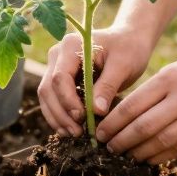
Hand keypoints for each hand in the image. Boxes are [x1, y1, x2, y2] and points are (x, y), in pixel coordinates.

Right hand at [38, 25, 153, 136]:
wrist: (129, 41)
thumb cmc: (128, 50)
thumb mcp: (123, 66)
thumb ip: (108, 86)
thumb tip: (96, 111)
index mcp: (72, 45)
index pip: (60, 77)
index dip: (68, 100)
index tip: (82, 118)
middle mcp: (58, 53)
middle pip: (48, 88)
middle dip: (61, 113)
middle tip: (77, 132)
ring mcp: (56, 65)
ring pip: (46, 95)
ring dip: (57, 117)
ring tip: (74, 134)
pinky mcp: (60, 77)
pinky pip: (52, 98)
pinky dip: (59, 115)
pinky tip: (70, 129)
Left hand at [95, 43, 176, 162]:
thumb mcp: (173, 70)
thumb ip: (151, 93)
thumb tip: (121, 118)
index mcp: (170, 78)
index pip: (132, 106)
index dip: (112, 123)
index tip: (99, 132)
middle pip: (144, 127)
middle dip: (121, 141)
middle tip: (108, 147)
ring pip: (161, 142)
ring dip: (139, 152)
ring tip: (125, 155)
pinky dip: (160, 156)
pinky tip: (147, 157)